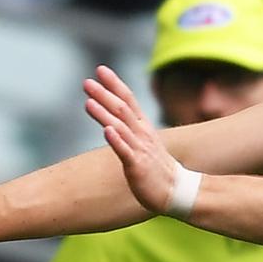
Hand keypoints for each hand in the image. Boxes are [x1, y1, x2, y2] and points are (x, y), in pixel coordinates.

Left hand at [83, 65, 182, 213]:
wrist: (176, 192)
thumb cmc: (156, 169)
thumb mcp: (143, 144)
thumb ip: (129, 130)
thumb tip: (112, 120)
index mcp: (143, 127)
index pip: (129, 99)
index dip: (115, 84)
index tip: (101, 69)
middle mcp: (142, 134)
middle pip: (122, 109)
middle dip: (104, 94)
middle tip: (86, 82)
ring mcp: (140, 149)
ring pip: (120, 127)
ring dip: (104, 113)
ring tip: (88, 101)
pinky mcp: (137, 166)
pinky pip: (125, 151)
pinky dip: (116, 139)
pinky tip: (106, 130)